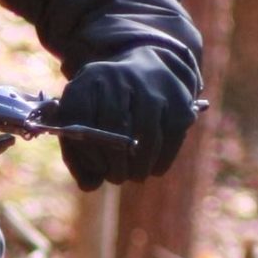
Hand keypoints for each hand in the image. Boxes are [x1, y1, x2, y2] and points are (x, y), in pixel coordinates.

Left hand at [56, 56, 201, 190]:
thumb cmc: (105, 111)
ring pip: (147, 132)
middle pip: (115, 124)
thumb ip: (78, 158)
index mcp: (88, 78)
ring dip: (141, 164)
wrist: (142, 72)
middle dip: (115, 161)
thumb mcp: (83, 126)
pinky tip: (154, 169)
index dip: (84, 148)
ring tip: (135, 176)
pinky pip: (173, 134)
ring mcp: (152, 82)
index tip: (96, 168)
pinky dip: (163, 158)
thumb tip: (90, 186)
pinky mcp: (179, 95)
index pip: (79, 114)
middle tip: (117, 178)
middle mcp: (119, 74)